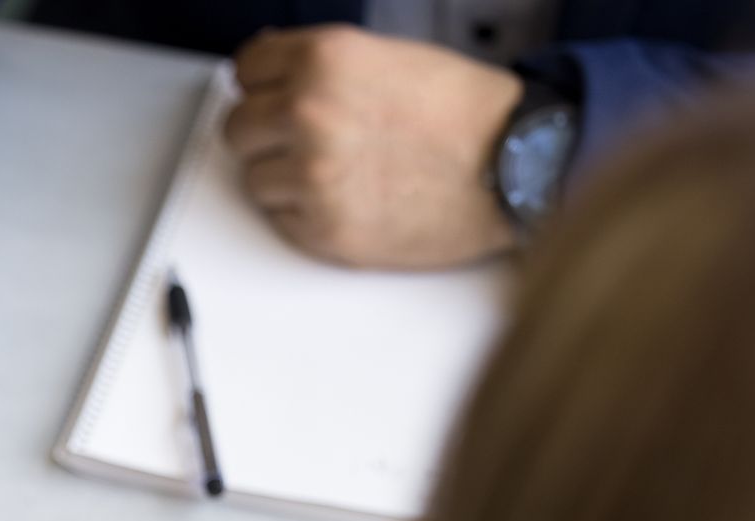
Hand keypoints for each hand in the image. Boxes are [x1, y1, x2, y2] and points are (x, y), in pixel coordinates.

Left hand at [224, 25, 522, 267]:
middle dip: (266, 136)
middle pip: (238, 130)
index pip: (245, 71)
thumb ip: (322, 65)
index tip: (271, 98)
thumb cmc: (466, 114)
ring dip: (283, 180)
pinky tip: (350, 199)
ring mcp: (313, 176)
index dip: (261, 86)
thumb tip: (271, 71)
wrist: (516, 165)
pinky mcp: (323, 230)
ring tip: (339, 172)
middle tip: (305, 142)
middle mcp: (310, 113)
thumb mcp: (389, 57)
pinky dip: (305, 216)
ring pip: (254, 181)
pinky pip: (281, 222)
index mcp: (324, 60)